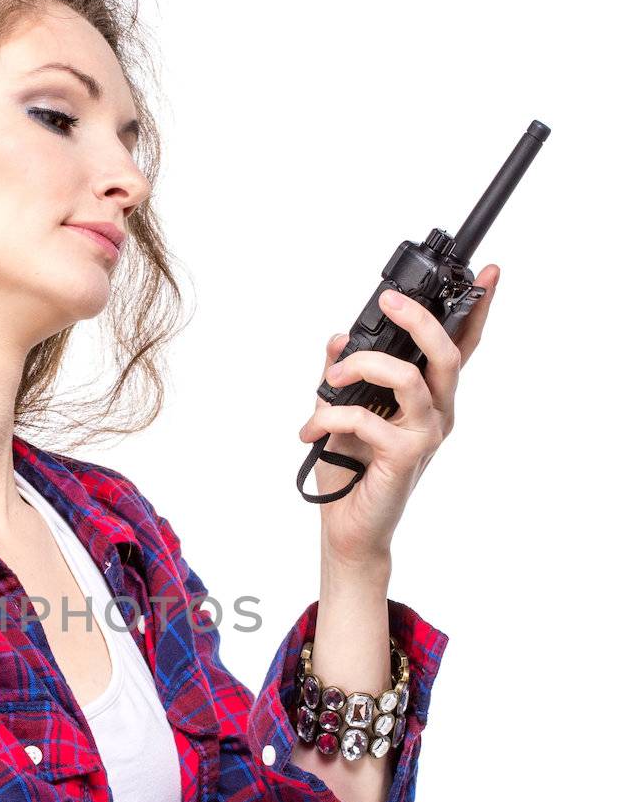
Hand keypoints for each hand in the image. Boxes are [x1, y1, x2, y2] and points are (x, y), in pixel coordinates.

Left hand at [297, 265, 500, 568]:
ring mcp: (426, 435)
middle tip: (389, 301)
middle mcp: (438, 413)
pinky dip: (333, 416)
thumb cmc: (352, 471)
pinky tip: (312, 429)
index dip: (478, 311)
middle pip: (445, 353)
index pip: (461, 348)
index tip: (489, 274)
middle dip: (418, 319)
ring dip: (362, 367)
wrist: (348, 527)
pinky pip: (370, 418)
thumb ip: (344, 376)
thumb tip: (340, 337)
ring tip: (332, 379)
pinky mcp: (405, 456)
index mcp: (429, 398)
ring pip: (409, 378)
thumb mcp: (343, 412)